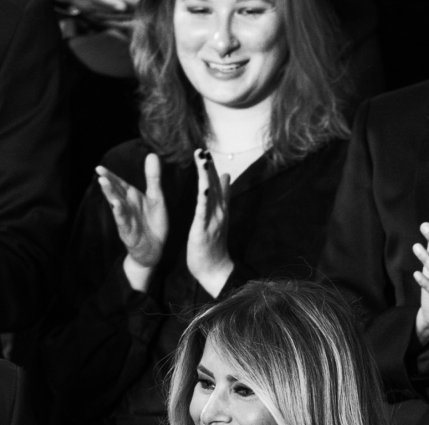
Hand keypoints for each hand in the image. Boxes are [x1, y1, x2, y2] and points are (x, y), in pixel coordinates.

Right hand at [95, 153, 168, 292]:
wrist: (154, 248)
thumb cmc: (152, 222)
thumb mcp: (156, 197)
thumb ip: (153, 178)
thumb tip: (151, 154)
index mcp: (132, 197)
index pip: (119, 184)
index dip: (111, 176)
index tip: (99, 168)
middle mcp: (127, 207)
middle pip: (115, 192)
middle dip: (108, 183)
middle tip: (99, 173)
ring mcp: (126, 219)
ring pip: (117, 205)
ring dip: (110, 195)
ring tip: (103, 184)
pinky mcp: (129, 232)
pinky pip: (123, 221)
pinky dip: (120, 212)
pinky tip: (116, 204)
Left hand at [185, 148, 233, 296]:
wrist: (215, 270)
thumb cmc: (213, 246)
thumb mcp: (217, 218)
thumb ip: (222, 196)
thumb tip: (225, 176)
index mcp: (220, 209)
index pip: (217, 184)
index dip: (212, 168)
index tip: (206, 151)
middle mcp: (219, 212)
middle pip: (214, 185)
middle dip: (209, 167)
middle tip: (202, 149)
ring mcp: (213, 220)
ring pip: (210, 194)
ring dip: (207, 176)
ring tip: (202, 160)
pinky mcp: (204, 230)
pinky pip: (204, 212)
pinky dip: (205, 198)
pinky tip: (204, 187)